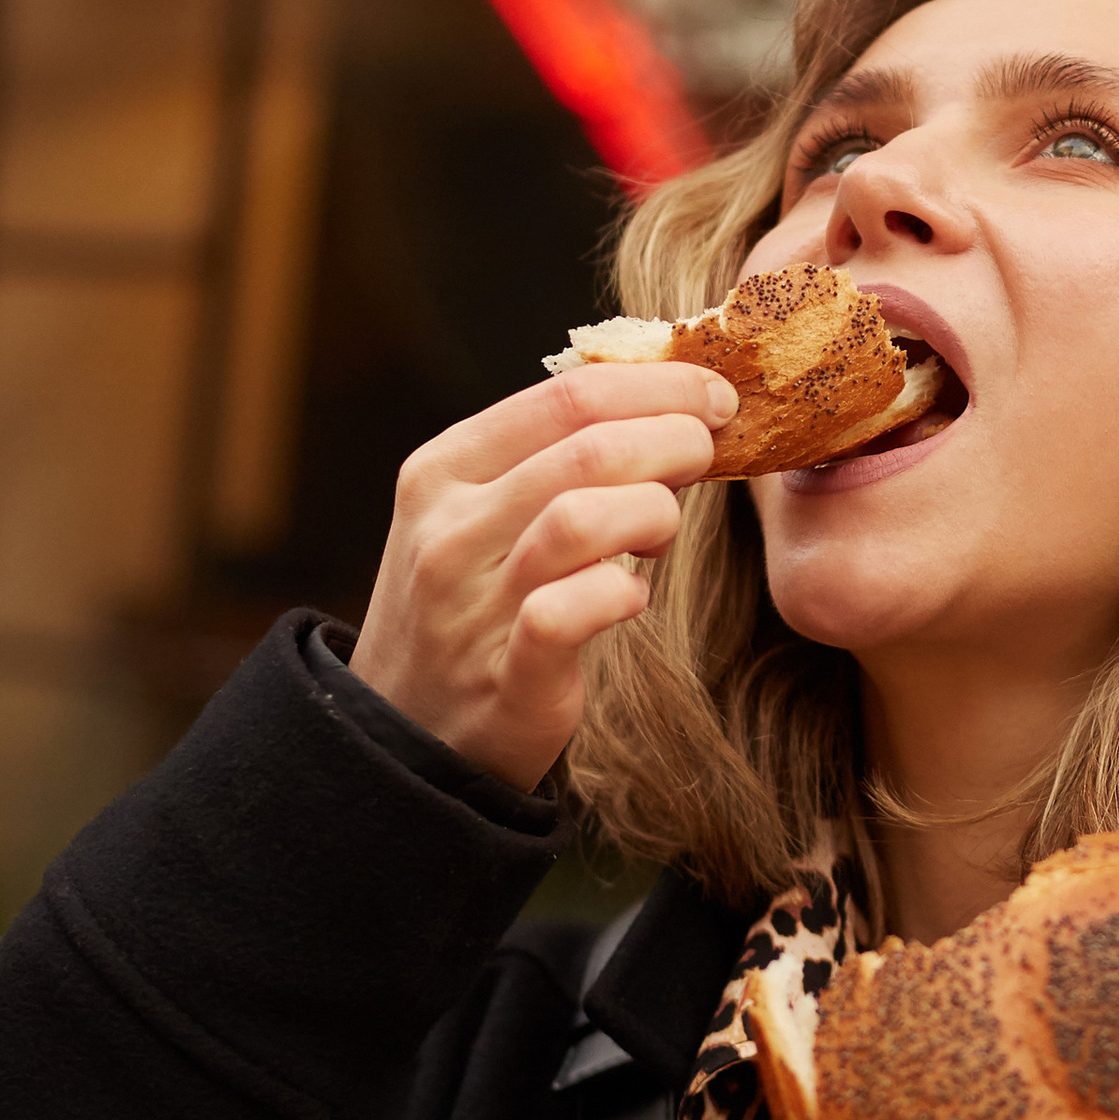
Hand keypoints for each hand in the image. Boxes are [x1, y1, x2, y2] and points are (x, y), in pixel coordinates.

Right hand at [348, 364, 738, 787]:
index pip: (566, 394)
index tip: (714, 395)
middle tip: (707, 454)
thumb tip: (666, 401)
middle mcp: (448, 527)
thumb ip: (554, 457)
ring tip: (660, 531)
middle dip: (674, 439)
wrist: (404, 734)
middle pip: (587, 446)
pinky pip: (573, 610)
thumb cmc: (470, 604)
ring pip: (583, 517)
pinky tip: (633, 597)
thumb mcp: (482, 512)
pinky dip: (624, 594)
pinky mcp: (507, 675)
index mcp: (445, 468)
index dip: (657, 386)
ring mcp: (470, 603)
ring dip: (653, 512)